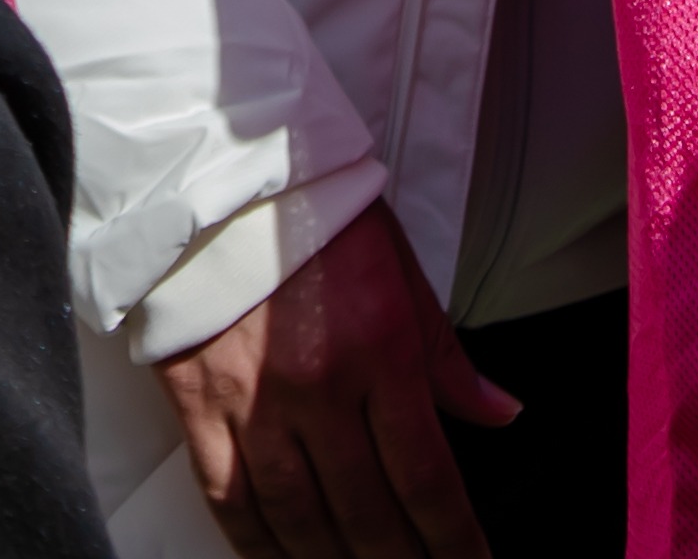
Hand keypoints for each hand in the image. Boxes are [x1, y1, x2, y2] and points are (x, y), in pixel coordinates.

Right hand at [147, 203, 509, 558]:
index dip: (453, 541)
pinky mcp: (198, 403)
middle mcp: (317, 387)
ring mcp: (252, 401)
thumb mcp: (400, 269)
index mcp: (378, 351)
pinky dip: (259, 543)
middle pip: (368, 512)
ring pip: (300, 518)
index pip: (426, 478)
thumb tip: (500, 412)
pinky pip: (230, 497)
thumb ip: (446, 355)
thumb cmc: (309, 212)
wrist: (212, 176)